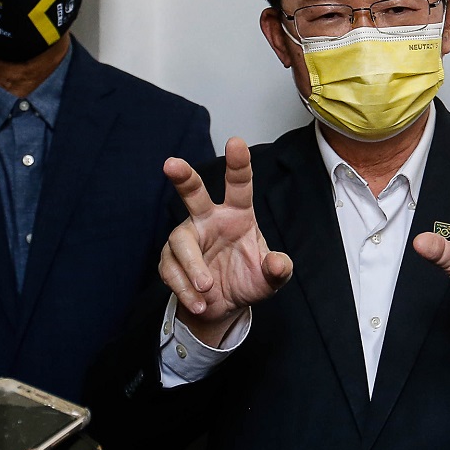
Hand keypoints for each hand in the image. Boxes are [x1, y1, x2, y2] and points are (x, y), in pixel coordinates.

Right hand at [160, 137, 292, 346]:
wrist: (225, 307)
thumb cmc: (250, 279)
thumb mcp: (271, 279)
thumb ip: (278, 270)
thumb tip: (278, 263)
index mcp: (238, 214)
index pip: (239, 185)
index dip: (238, 163)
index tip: (236, 142)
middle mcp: (210, 220)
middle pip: (194, 194)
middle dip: (183, 177)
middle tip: (171, 163)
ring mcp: (188, 239)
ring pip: (181, 242)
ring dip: (193, 267)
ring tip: (208, 289)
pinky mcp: (171, 261)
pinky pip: (172, 270)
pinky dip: (185, 289)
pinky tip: (200, 303)